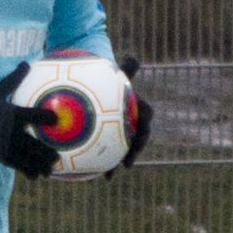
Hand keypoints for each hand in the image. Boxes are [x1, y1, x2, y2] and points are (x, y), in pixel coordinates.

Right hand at [0, 62, 59, 177]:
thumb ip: (13, 79)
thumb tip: (26, 63)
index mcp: (11, 114)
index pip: (32, 116)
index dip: (46, 118)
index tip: (57, 121)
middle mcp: (9, 131)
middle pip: (32, 144)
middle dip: (46, 152)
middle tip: (58, 157)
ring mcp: (2, 144)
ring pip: (25, 158)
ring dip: (39, 165)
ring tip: (50, 171)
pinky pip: (14, 165)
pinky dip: (26, 170)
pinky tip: (35, 176)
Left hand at [107, 55, 153, 178]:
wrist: (107, 93)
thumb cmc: (113, 82)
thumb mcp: (118, 74)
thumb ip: (126, 68)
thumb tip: (134, 57)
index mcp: (138, 108)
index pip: (147, 115)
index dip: (145, 124)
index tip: (141, 129)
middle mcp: (134, 123)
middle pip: (138, 139)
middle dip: (135, 151)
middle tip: (129, 160)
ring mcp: (124, 135)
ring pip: (123, 151)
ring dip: (116, 164)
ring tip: (109, 175)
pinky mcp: (112, 143)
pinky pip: (108, 155)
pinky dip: (100, 165)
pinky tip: (86, 175)